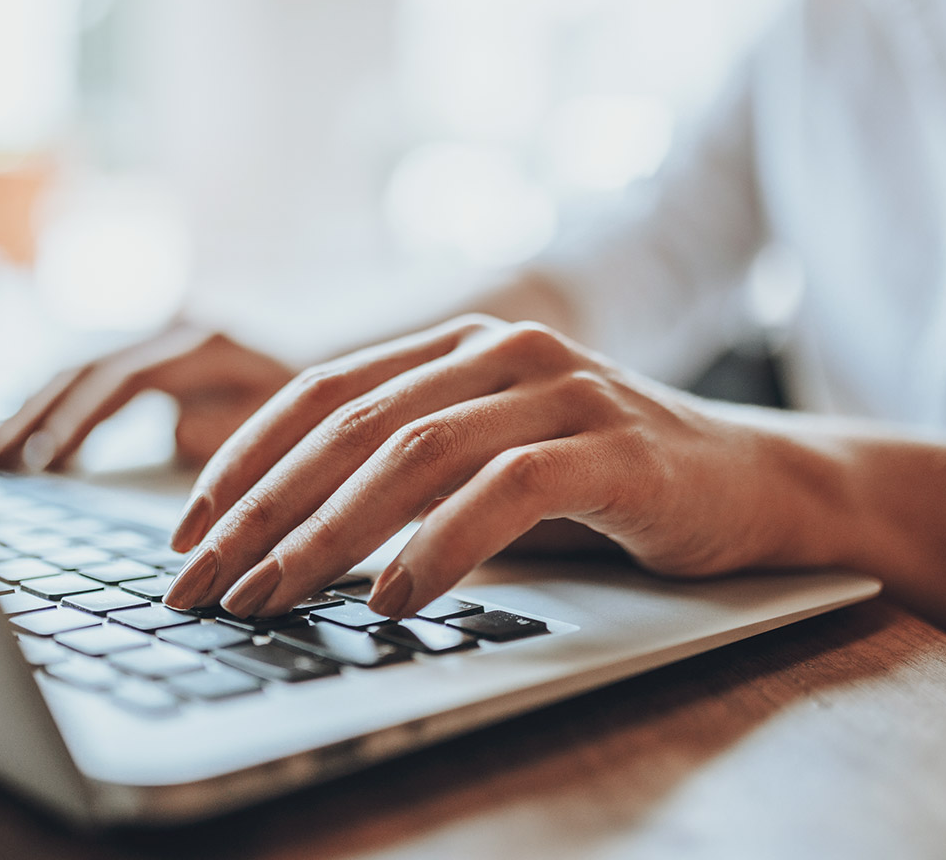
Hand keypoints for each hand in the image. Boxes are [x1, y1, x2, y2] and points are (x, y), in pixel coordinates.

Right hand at [0, 323, 294, 470]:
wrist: (337, 374)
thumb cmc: (318, 408)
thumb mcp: (292, 419)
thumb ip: (237, 425)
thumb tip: (176, 432)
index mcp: (204, 342)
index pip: (124, 379)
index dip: (82, 420)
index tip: (46, 462)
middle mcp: (174, 330)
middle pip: (86, 371)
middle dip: (35, 420)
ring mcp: (158, 338)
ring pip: (78, 373)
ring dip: (30, 416)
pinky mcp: (150, 354)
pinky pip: (88, 380)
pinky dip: (50, 410)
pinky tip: (19, 441)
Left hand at [163, 314, 819, 617]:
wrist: (757, 485)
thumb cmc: (609, 483)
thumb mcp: (492, 465)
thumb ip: (408, 477)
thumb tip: (283, 538)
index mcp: (456, 348)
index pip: (320, 392)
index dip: (245, 459)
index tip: (188, 532)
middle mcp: (499, 350)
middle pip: (350, 425)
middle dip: (262, 511)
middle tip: (201, 583)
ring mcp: (559, 388)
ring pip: (413, 453)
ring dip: (328, 534)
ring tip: (272, 598)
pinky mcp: (613, 444)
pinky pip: (504, 491)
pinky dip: (438, 547)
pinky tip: (392, 598)